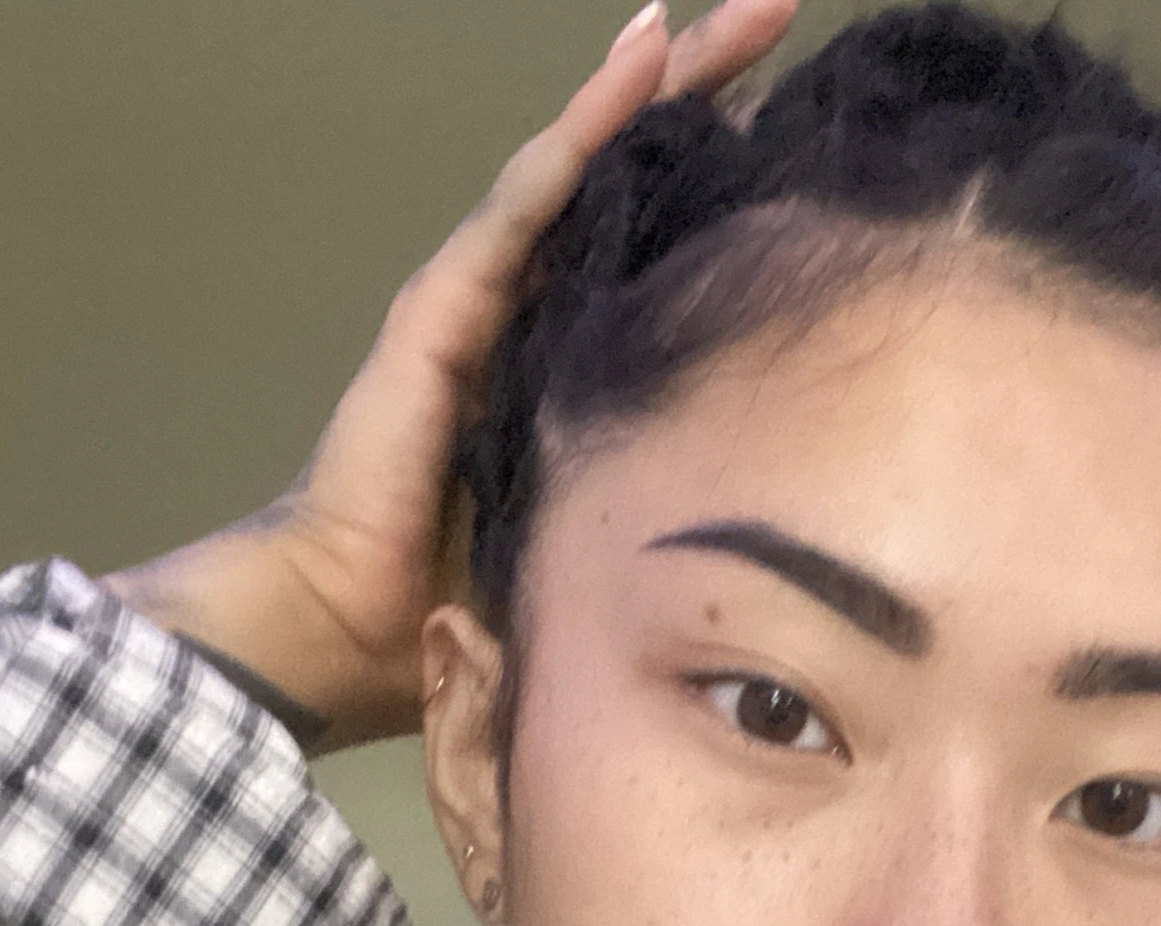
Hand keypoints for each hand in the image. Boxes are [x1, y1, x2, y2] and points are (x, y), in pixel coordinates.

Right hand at [104, 0, 796, 752]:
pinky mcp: (445, 307)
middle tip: (778, 6)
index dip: (726, 173)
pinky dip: (586, 129)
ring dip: (655, 81)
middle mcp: (528, 304)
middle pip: (630, 173)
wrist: (351, 628)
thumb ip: (655, 486)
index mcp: (567, 353)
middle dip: (705, 89)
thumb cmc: (463, 600)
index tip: (810, 123)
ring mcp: (481, 293)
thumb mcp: (594, 527)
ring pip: (585, 162)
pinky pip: (529, 201)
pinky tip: (639, 64)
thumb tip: (772, 503)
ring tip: (726, 12)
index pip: (658, 238)